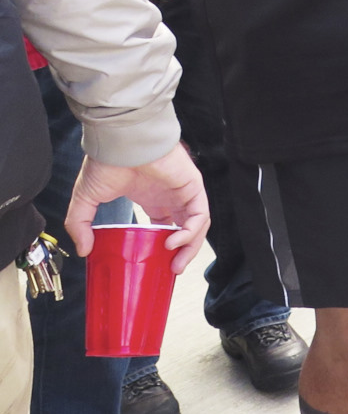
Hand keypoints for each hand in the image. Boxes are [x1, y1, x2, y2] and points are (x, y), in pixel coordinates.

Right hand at [65, 145, 209, 271]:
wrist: (121, 142)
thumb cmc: (107, 162)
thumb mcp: (87, 199)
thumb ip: (81, 225)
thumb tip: (83, 250)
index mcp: (151, 198)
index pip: (165, 225)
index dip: (162, 246)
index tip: (155, 263)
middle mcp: (169, 196)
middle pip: (185, 228)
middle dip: (182, 252)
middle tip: (170, 270)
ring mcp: (182, 191)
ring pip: (197, 224)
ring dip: (190, 246)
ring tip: (175, 264)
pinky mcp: (192, 185)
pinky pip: (200, 214)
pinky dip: (191, 231)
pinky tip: (174, 242)